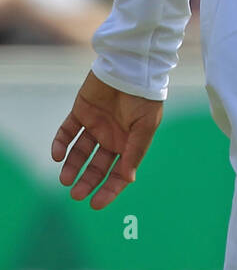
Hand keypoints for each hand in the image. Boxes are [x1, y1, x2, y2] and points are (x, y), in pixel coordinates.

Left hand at [50, 70, 162, 208]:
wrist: (130, 66)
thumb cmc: (144, 96)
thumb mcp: (145, 126)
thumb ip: (135, 151)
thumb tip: (128, 179)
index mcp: (129, 143)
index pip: (118, 173)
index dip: (109, 190)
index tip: (96, 203)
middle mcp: (111, 137)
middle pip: (96, 166)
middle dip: (87, 182)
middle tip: (76, 194)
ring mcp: (95, 125)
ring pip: (79, 152)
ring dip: (72, 167)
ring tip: (65, 179)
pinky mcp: (80, 112)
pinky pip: (66, 132)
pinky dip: (60, 144)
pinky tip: (58, 155)